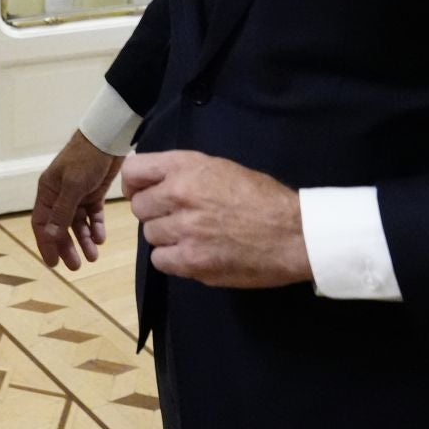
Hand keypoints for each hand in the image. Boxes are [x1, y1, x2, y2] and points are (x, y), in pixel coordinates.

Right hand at [33, 131, 124, 270]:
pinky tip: (100, 238)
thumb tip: (50, 236)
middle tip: (76, 266)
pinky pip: (93, 215)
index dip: (46, 243)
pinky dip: (96, 227)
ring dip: (84, 240)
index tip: (53, 263)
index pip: (41, 223)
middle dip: (67, 246)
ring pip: (78, 224)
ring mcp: (78, 195)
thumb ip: (62, 211)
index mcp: (48, 191)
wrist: (108, 138)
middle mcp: (60, 195)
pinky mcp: (94, 193)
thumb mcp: (73, 185)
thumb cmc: (85, 159)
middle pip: (60, 227)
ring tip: (93, 256)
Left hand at [122, 151, 312, 288]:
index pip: (135, 171)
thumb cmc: (263, 198)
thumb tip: (155, 184)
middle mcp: (180, 195)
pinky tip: (194, 253)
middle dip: (155, 213)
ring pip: (150, 235)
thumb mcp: (222, 168)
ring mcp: (184, 230)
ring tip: (194, 235)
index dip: (135, 184)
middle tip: (178, 217)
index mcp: (187, 167)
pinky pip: (160, 260)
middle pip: (139, 207)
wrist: (294, 234)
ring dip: (166, 236)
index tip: (142, 192)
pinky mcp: (191, 261)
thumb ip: (185, 173)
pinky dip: (173, 259)